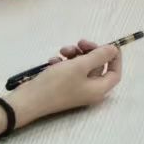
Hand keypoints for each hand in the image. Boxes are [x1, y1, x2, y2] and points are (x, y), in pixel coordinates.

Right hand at [5, 41, 123, 128]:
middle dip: (89, 52)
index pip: (115, 73)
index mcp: (99, 89)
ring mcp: (75, 89)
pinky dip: (63, 63)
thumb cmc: (57, 84)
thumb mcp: (80, 66)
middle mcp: (89, 91)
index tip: (107, 44)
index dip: (114, 58)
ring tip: (63, 51)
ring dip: (74, 55)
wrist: (27, 101)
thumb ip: (99, 56)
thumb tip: (114, 50)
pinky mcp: (62, 87)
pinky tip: (52, 61)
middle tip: (79, 42)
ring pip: (82, 66)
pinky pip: (68, 71)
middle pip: (97, 66)